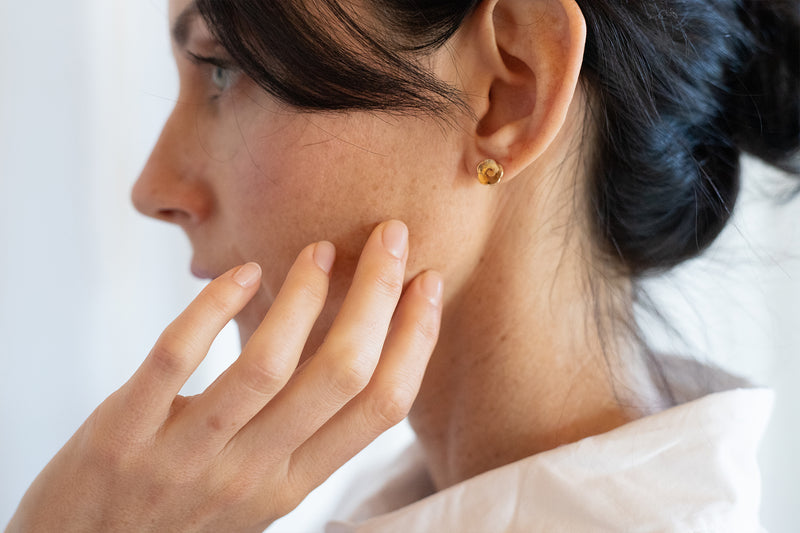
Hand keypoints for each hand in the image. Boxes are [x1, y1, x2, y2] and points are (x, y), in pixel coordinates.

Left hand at [7, 220, 442, 532]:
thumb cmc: (176, 515)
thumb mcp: (255, 490)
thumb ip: (298, 436)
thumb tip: (347, 354)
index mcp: (293, 484)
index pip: (379, 407)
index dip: (416, 338)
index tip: (427, 283)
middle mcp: (252, 474)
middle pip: (341, 374)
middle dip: (377, 294)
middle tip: (390, 236)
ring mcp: (187, 456)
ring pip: (268, 364)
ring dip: (304, 294)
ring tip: (319, 249)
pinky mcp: (122, 435)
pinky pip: (177, 356)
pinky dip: (214, 306)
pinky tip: (241, 273)